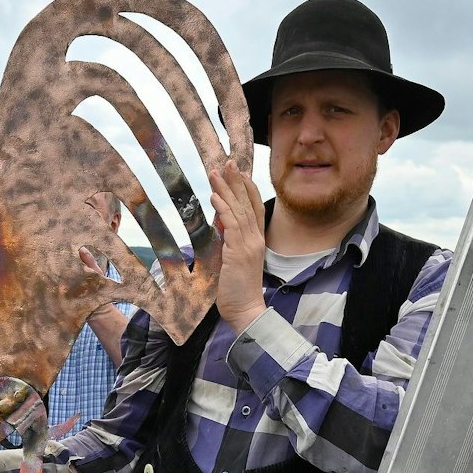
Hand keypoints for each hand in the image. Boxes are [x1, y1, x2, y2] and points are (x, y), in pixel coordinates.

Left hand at [206, 160, 267, 329]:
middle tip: (228, 161)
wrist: (246, 310)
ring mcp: (249, 245)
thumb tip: (220, 222)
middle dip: (237, 181)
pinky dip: (223, 209)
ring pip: (238, 210)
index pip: (254, 208)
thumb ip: (229, 241)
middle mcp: (256, 239)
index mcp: (256, 241)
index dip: (248, 189)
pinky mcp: (238, 252)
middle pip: (247, 204)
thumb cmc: (237, 290)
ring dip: (226, 190)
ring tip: (216, 172)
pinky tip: (215, 196)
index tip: (240, 172)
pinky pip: (231, 225)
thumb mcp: (233, 260)